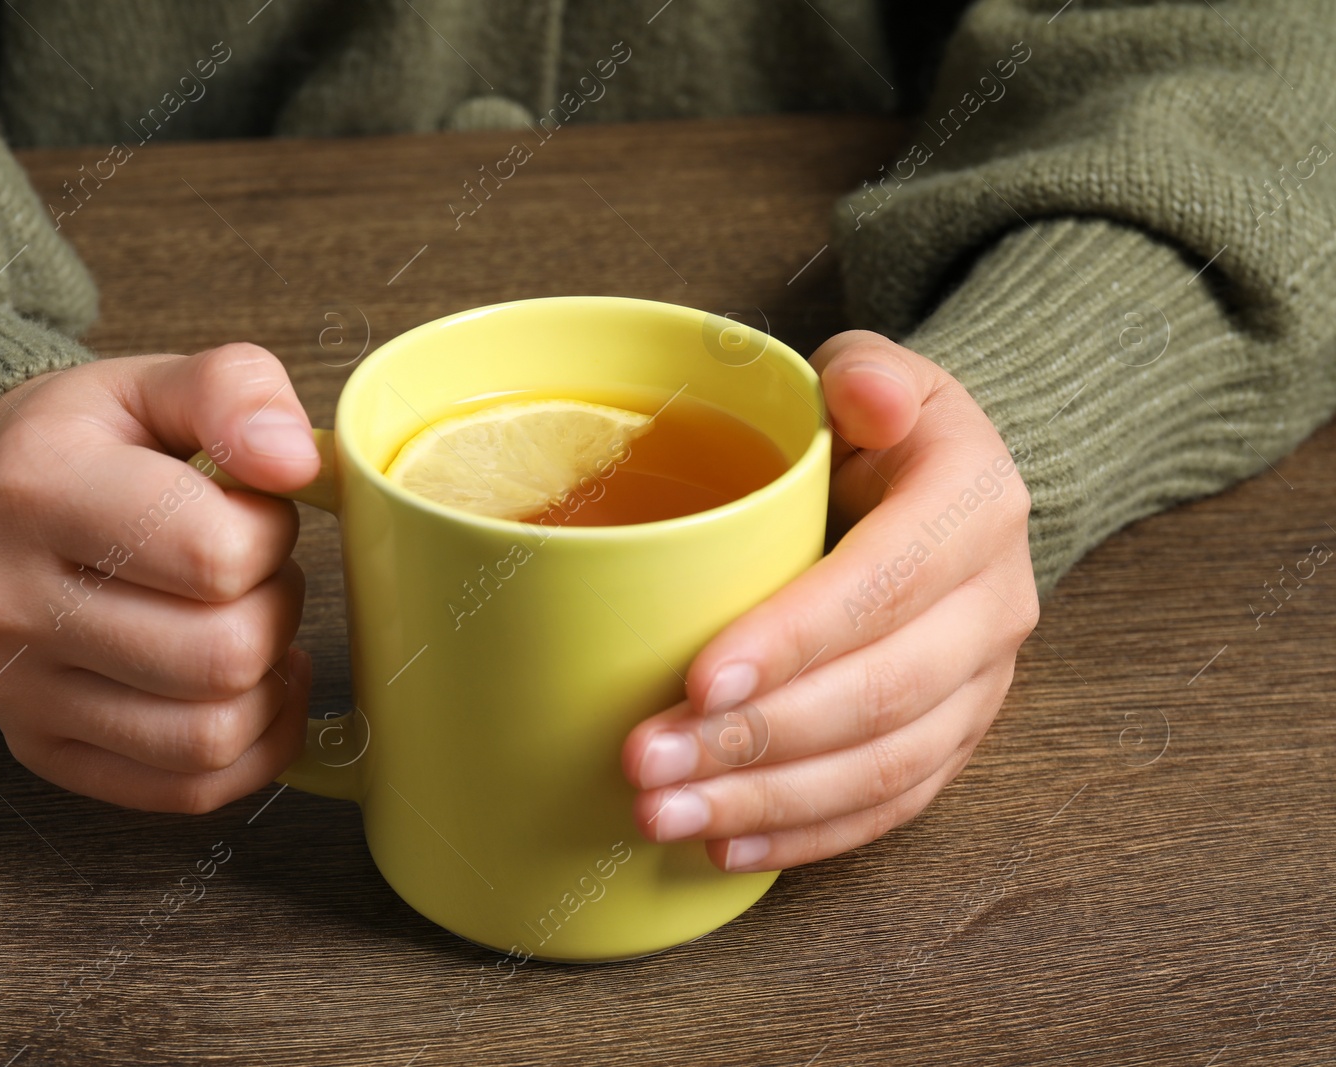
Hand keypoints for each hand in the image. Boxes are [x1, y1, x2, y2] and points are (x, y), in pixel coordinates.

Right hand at [0, 343, 320, 812]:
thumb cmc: (96, 445)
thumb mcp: (159, 382)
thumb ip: (237, 392)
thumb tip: (298, 461)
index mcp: (39, 492)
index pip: (216, 556)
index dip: (271, 534)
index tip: (252, 510)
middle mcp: (11, 604)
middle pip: (223, 658)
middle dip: (274, 610)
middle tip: (253, 572)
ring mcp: (18, 692)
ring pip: (212, 736)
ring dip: (267, 683)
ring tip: (246, 624)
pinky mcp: (44, 750)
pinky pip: (191, 789)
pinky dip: (250, 746)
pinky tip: (245, 688)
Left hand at [621, 330, 1038, 868]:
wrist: (945, 490)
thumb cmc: (880, 431)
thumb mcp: (874, 371)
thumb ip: (864, 373)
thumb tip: (862, 396)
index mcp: (972, 505)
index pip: (883, 583)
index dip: (795, 639)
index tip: (700, 679)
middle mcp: (993, 604)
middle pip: (879, 694)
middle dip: (756, 740)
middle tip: (647, 763)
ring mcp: (982, 684)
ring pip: (884, 765)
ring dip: (769, 803)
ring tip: (664, 815)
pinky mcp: (957, 738)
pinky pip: (893, 805)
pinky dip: (808, 834)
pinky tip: (725, 848)